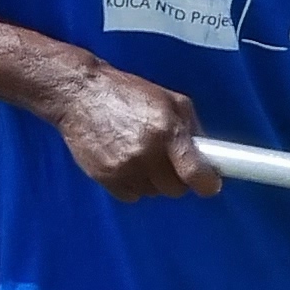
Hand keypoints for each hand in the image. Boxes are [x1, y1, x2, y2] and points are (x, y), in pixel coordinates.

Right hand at [50, 62, 216, 197]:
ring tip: (142, 156)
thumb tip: (208, 155)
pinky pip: (131, 195)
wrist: (80, 94)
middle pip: (176, 190)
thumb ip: (192, 128)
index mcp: (167, 131)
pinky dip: (133, 184)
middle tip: (169, 161)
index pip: (195, 173)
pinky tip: (126, 162)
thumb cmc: (128, 93)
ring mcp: (124, 168)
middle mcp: (146, 153)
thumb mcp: (170, 100)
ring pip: (154, 193)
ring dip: (154, 181)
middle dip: (177, 178)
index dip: (207, 184)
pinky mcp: (104, 177)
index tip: (209, 184)